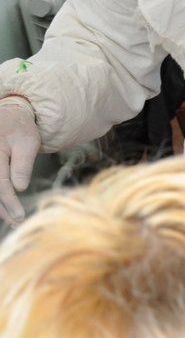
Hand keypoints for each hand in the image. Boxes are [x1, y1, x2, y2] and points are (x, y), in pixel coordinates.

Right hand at [0, 97, 38, 224]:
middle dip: (2, 209)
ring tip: (11, 220)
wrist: (8, 115)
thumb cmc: (20, 128)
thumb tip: (19, 187)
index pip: (0, 183)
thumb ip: (22, 164)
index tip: (19, 216)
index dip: (9, 202)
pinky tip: (3, 208)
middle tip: (17, 222)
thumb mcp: (27, 142)